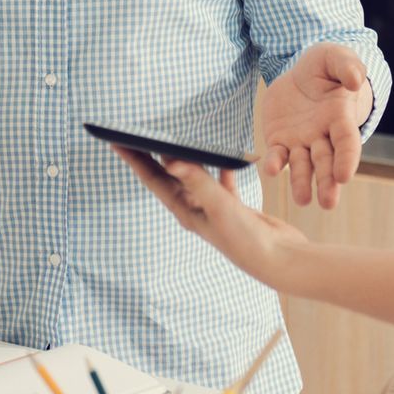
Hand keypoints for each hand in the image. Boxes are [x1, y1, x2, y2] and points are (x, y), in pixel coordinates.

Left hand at [114, 146, 307, 284]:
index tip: (115, 141)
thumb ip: (197, 181)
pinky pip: (222, 183)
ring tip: (178, 140)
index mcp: (184, 210)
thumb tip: (169, 159)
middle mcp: (194, 209)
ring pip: (194, 178)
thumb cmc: (245, 239)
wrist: (278, 259)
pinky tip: (228, 158)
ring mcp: (213, 209)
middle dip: (151, 156)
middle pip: (167, 177)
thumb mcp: (218, 206)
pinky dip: (223, 168)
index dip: (134, 159)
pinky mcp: (232, 208)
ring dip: (187, 160)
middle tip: (136, 134)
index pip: (152, 179)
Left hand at [259, 43, 372, 208]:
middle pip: (327, 162)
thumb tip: (355, 80)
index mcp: (341, 118)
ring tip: (303, 200)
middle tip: (328, 203)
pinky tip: (270, 170)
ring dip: (302, 183)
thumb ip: (347, 67)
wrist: (300, 73)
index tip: (344, 176)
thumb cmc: (325, 66)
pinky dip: (274, 164)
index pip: (347, 142)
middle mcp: (323, 136)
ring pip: (303, 166)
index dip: (347, 159)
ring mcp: (301, 141)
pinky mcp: (280, 140)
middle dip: (327, 183)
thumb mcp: (336, 57)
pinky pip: (277, 155)